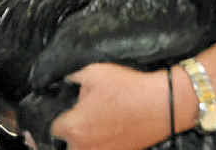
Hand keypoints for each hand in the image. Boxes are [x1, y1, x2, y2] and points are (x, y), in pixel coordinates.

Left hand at [50, 63, 168, 149]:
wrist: (161, 105)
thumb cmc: (128, 89)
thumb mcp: (93, 72)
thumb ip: (72, 79)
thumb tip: (66, 83)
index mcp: (74, 127)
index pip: (53, 129)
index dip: (57, 117)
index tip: (62, 113)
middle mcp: (85, 147)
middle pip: (67, 145)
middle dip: (70, 133)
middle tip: (79, 119)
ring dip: (84, 141)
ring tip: (94, 125)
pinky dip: (102, 144)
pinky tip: (109, 130)